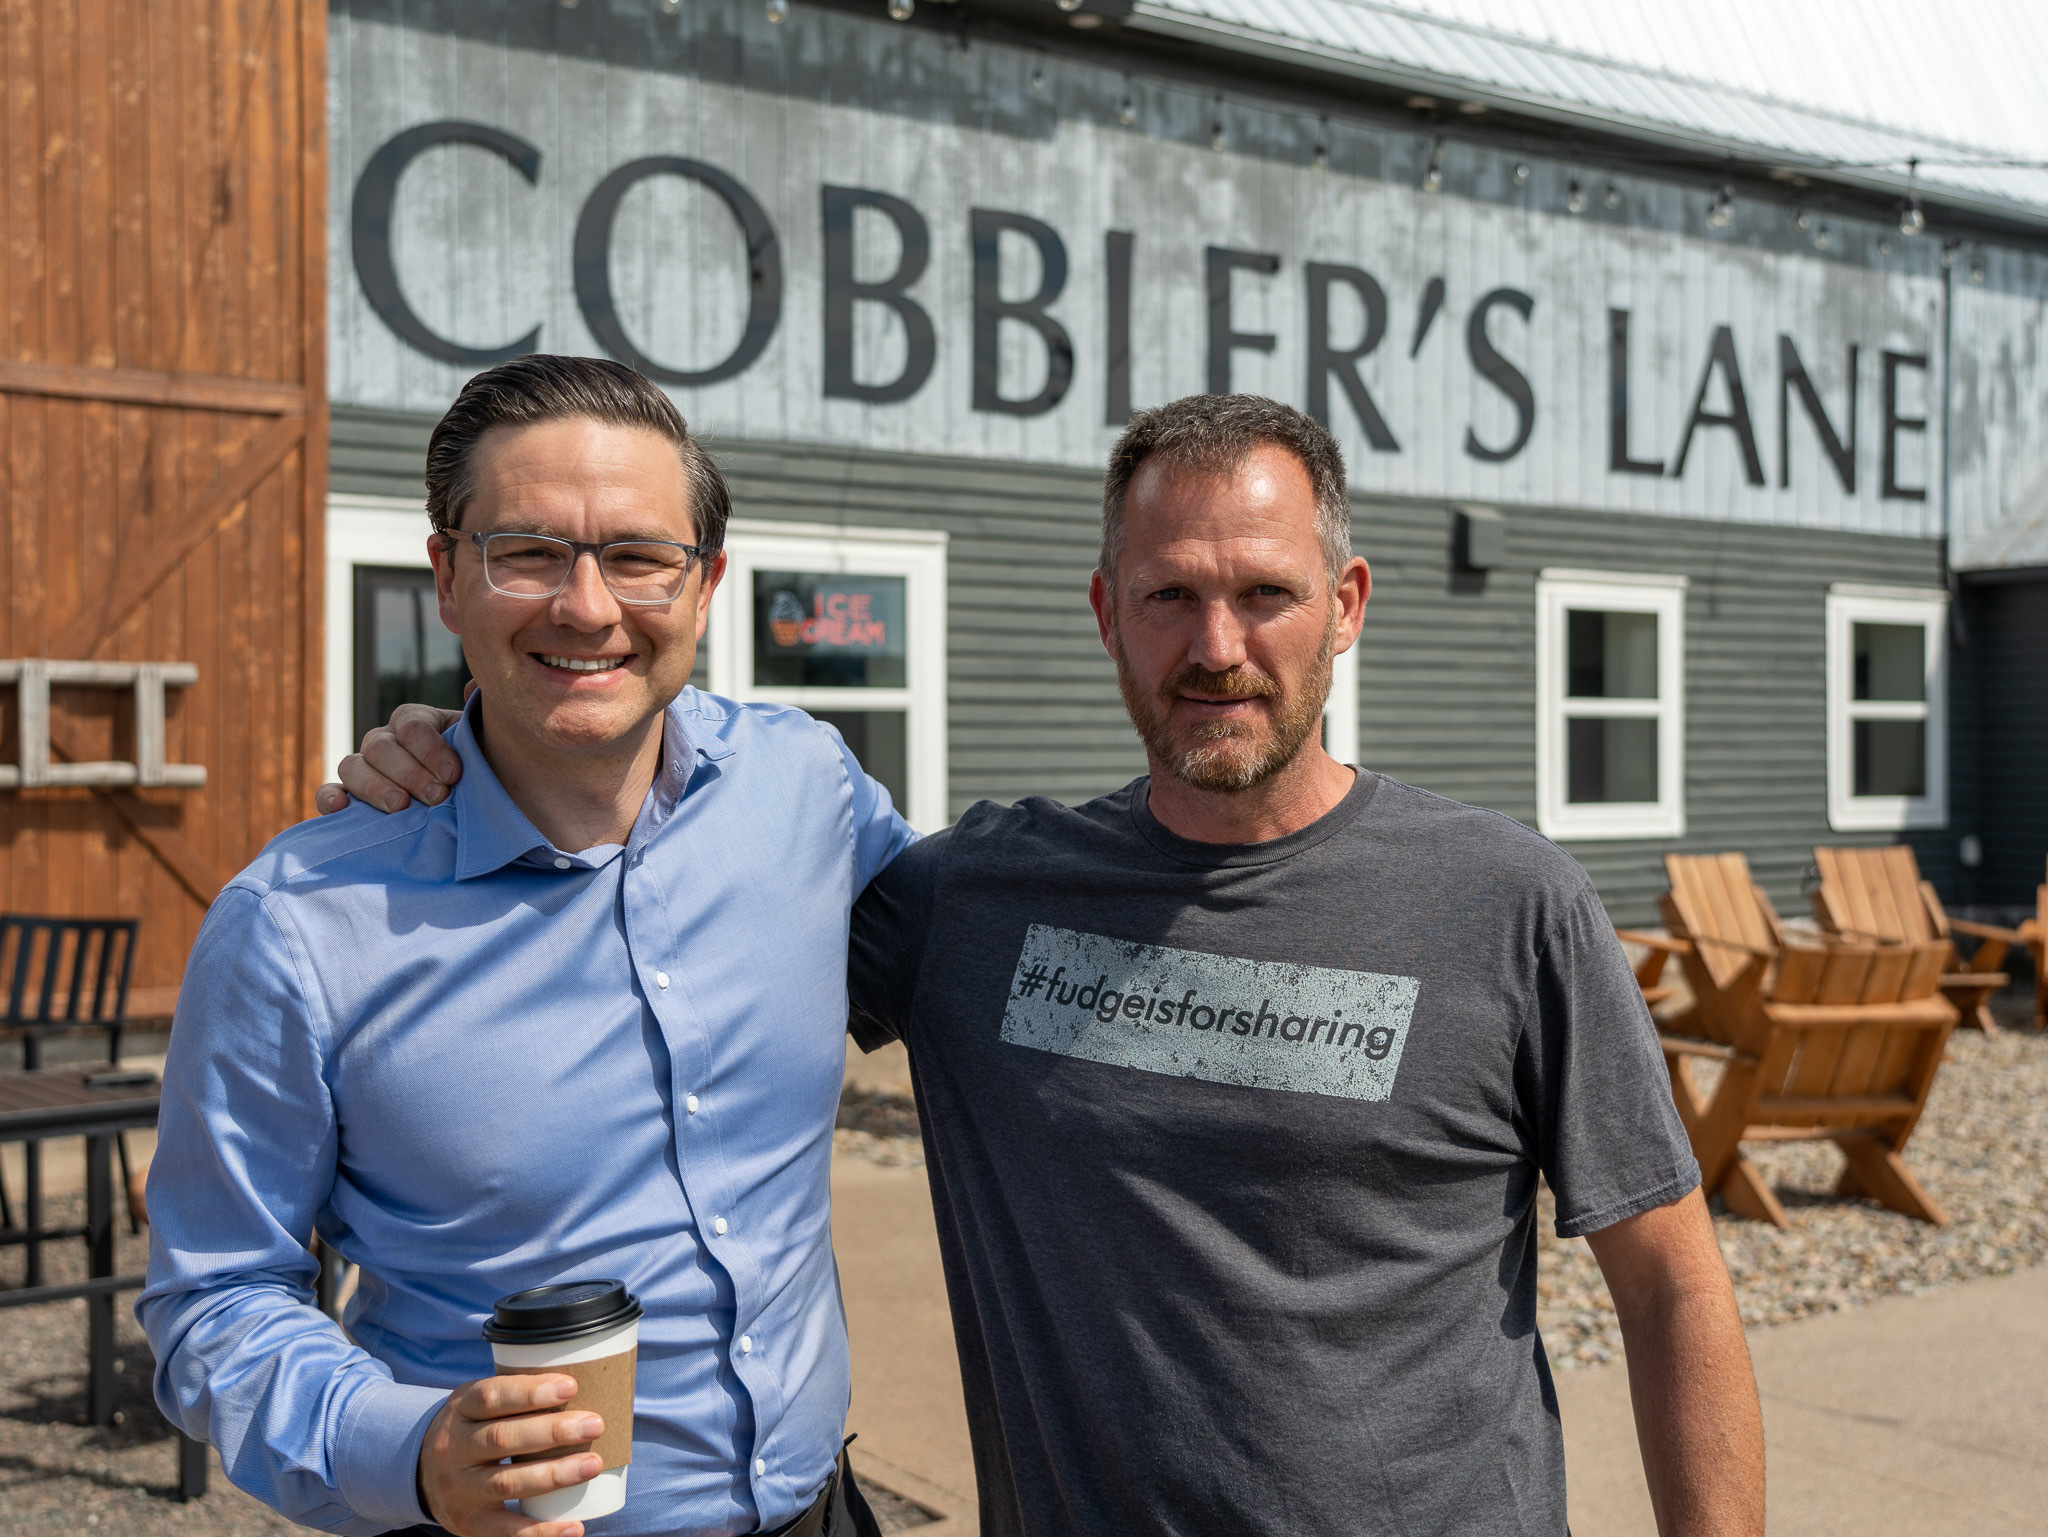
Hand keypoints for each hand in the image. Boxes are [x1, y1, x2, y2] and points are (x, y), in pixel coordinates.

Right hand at [313, 702, 464, 814]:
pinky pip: (327, 792)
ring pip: (352, 766)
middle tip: (436, 796)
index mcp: (414, 721)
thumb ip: (477, 714)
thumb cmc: (474, 768)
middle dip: (410, 773)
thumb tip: (473, 687)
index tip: (454, 775)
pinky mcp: (349, 795)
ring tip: (400, 806)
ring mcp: (363, 767)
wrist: (465, 800)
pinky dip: (329, 798)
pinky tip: (342, 807)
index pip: (413, 727)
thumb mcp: (480, 742)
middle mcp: (384, 740)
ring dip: (375, 787)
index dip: (432, 750)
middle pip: (382, 748)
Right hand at [417, 1373, 605, 1536]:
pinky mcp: (468, 1523)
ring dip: (554, 1475)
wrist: (422, 1473)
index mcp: (459, 1410)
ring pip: (507, 1483)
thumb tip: (584, 1383)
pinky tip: (574, 1527)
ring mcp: (458, 1489)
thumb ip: (518, 1394)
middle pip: (502, 1439)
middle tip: (594, 1424)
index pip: (491, 1397)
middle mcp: (452, 1449)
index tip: (571, 1386)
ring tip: (593, 1465)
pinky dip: (542, 1531)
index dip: (530, 1392)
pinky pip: (506, 1531)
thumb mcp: (480, 1403)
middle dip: (552, 1431)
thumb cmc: (474, 1428)